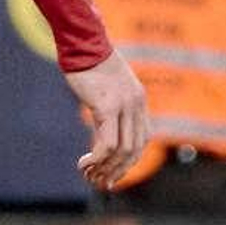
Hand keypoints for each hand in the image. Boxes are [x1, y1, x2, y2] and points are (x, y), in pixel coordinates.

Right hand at [67, 50, 148, 191]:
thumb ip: (110, 106)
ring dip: (105, 168)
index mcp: (138, 101)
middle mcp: (136, 104)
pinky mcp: (107, 106)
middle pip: (134, 149)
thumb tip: (103, 124)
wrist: (83, 42)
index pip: (142, 140)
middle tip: (99, 182)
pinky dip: (97, 158)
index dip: (129, 162)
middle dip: (117, 171)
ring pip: (122, 150)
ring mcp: (124, 105)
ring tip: (88, 174)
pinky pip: (107, 142)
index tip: (112, 174)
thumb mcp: (106, 87)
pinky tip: (84, 163)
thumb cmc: (89, 63)